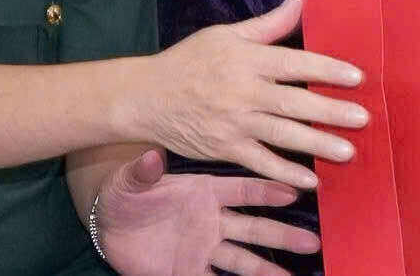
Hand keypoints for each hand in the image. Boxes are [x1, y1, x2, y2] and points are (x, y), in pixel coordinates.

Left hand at [100, 149, 318, 275]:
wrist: (106, 225)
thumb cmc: (124, 194)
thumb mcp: (130, 180)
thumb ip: (144, 172)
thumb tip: (152, 156)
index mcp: (204, 191)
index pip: (243, 190)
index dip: (268, 190)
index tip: (296, 190)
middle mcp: (212, 220)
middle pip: (254, 228)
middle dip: (282, 235)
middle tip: (312, 241)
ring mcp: (204, 248)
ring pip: (243, 260)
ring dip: (268, 268)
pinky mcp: (190, 271)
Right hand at [138, 0, 367, 188]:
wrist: (147, 97)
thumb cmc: (189, 61)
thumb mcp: (226, 35)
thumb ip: (267, 25)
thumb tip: (301, 2)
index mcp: (247, 60)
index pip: (295, 63)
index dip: (327, 69)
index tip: (357, 77)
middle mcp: (244, 92)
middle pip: (294, 101)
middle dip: (331, 111)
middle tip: (363, 118)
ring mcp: (235, 123)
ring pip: (283, 134)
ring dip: (317, 144)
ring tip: (348, 151)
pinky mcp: (225, 148)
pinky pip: (261, 162)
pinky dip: (285, 172)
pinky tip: (311, 180)